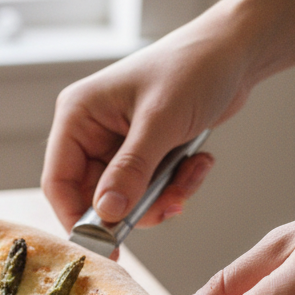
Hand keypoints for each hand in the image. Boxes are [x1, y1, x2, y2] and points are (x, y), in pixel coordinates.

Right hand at [41, 22, 242, 230]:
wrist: (236, 50)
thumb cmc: (195, 67)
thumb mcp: (160, 121)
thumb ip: (131, 170)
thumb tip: (106, 213)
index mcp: (78, 115)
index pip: (58, 180)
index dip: (77, 217)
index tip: (104, 244)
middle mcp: (92, 130)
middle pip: (94, 196)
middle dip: (133, 208)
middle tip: (167, 207)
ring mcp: (118, 142)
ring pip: (125, 198)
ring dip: (160, 197)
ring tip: (188, 177)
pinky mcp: (143, 151)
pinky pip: (148, 188)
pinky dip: (174, 185)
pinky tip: (197, 162)